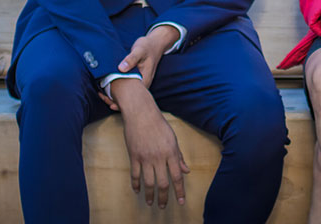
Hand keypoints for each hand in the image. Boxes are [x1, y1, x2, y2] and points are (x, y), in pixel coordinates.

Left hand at [98, 26, 179, 109]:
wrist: (154, 44)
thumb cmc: (147, 47)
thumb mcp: (140, 51)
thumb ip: (131, 59)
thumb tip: (121, 68)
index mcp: (145, 80)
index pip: (134, 97)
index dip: (121, 100)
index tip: (108, 99)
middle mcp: (142, 84)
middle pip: (129, 99)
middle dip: (115, 100)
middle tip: (101, 95)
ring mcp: (139, 82)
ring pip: (127, 94)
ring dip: (115, 95)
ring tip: (102, 93)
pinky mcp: (135, 78)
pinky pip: (126, 87)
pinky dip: (117, 89)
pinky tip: (107, 86)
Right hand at [111, 79, 190, 208]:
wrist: (141, 113)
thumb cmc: (159, 124)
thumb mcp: (173, 139)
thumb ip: (179, 156)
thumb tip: (186, 171)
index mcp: (171, 152)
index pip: (177, 176)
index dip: (179, 191)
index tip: (181, 201)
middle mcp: (159, 157)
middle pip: (163, 183)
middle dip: (164, 197)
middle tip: (163, 207)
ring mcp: (146, 157)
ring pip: (148, 182)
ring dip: (150, 195)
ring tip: (150, 202)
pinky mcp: (134, 156)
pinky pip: (135, 175)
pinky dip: (136, 185)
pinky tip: (138, 191)